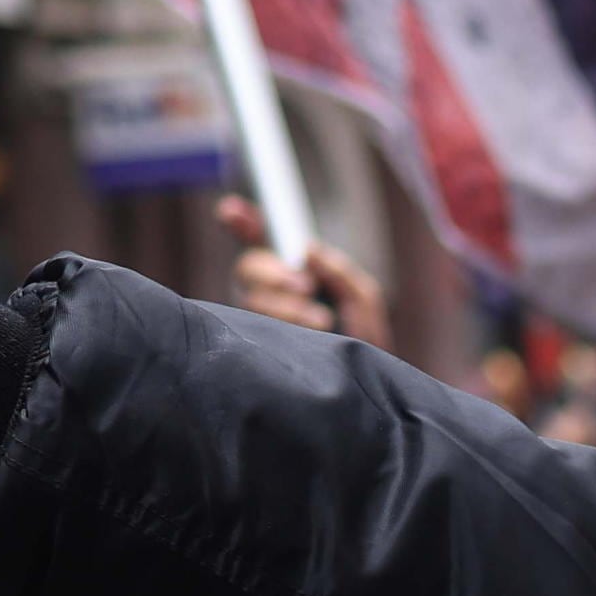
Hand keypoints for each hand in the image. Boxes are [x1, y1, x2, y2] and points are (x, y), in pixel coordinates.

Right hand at [219, 196, 390, 354]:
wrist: (364, 385)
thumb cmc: (361, 338)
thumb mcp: (362, 297)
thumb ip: (340, 270)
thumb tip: (309, 252)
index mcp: (290, 271)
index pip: (258, 239)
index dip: (241, 222)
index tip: (231, 210)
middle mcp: (268, 291)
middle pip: (247, 267)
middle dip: (272, 272)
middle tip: (305, 285)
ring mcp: (258, 318)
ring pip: (251, 299)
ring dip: (287, 306)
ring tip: (322, 321)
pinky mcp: (257, 345)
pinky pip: (255, 329)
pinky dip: (286, 327)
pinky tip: (311, 335)